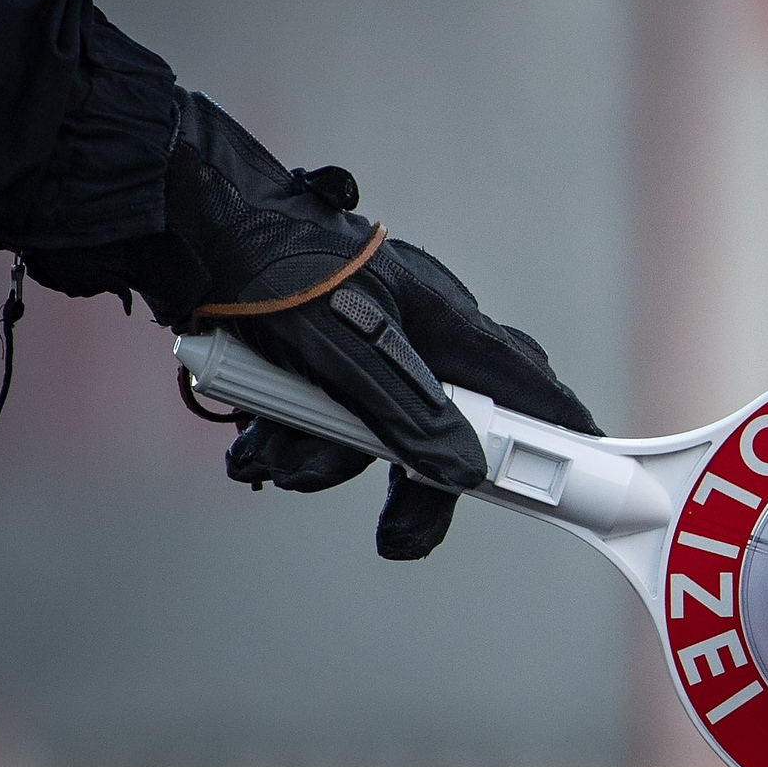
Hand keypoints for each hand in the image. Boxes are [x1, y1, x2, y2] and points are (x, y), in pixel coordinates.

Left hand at [26, 90, 597, 557]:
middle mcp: (411, 339)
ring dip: (317, 461)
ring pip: (368, 439)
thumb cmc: (275, 262)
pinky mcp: (308, 365)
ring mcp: (358, 354)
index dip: (560, 428)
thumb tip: (464, 472)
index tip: (589, 470)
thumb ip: (409, 411)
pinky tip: (253, 438)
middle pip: (447, 434)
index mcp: (443, 319)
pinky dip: (287, 441)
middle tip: (394, 540)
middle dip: (410, 490)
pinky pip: (317, 427)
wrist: (178, 226)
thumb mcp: (350, 345)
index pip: (528, 381)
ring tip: (270, 455)